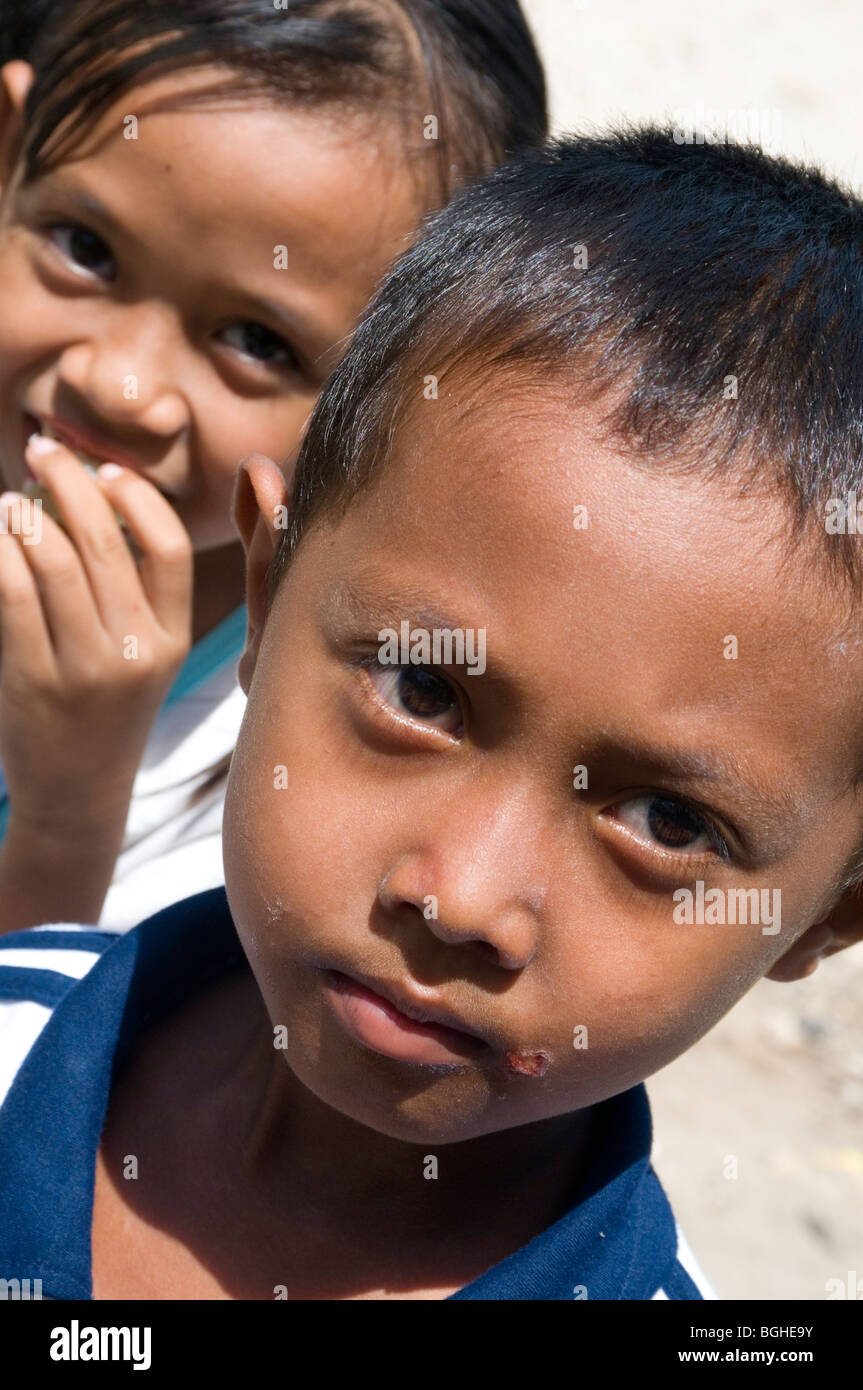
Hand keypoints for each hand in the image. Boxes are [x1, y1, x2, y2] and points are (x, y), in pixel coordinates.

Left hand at [0, 435, 192, 838]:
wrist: (78, 794)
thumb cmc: (106, 713)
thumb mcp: (144, 659)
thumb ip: (133, 594)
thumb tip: (92, 503)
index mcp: (171, 639)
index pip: (169, 549)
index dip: (137, 499)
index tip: (107, 472)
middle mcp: (135, 651)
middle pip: (106, 544)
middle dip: (70, 483)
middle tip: (44, 453)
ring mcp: (86, 669)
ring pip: (55, 563)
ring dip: (26, 516)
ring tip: (10, 503)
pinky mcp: (34, 680)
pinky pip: (13, 596)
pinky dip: (0, 555)